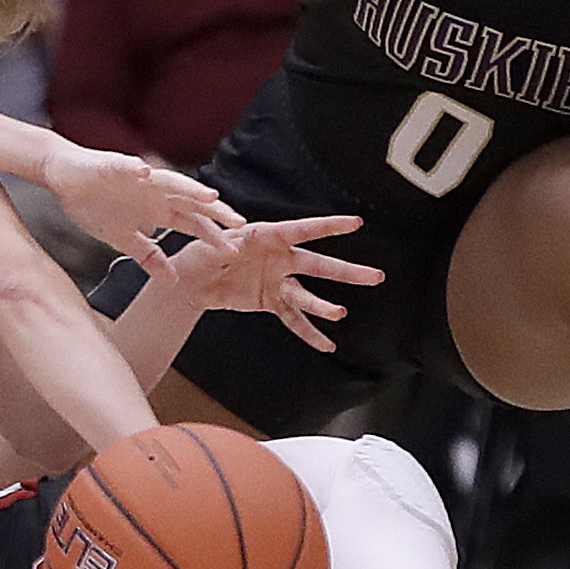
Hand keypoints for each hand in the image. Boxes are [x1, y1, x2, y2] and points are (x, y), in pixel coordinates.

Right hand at [40, 140, 240, 264]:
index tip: (233, 250)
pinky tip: (147, 173)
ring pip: (170, 182)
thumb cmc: (96, 203)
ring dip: (189, 188)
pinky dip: (138, 170)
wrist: (65, 177)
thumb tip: (172, 280)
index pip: (192, 223)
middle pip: (190, 201)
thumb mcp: (122, 240)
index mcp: (158, 210)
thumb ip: (148, 256)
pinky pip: (129, 167)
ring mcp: (138, 177)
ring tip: (209, 196)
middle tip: (238, 224)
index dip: (212, 235)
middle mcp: (155, 192)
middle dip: (214, 212)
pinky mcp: (115, 166)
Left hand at [163, 214, 380, 351]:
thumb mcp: (212, 244)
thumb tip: (242, 244)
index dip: (331, 226)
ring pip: (307, 295)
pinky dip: (310, 333)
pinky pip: (294, 319)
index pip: (305, 229)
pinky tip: (327, 345)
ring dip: (323, 306)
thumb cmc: (202, 253)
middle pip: (319, 265)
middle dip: (347, 271)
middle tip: (376, 276)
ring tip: (340, 314)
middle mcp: (281, 259)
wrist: (194, 280)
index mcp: (269, 236)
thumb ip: (229, 245)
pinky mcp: (272, 302)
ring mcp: (279, 281)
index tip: (357, 223)